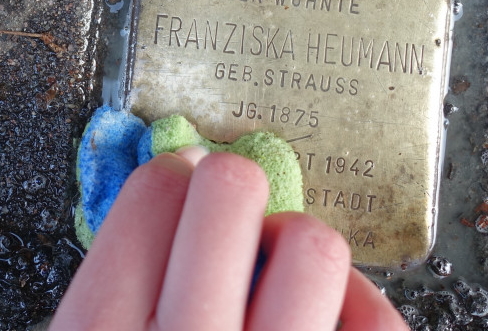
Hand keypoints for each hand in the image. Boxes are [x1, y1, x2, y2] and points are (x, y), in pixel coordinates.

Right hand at [51, 152, 407, 330]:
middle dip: (229, 184)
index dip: (169, 171)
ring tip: (277, 270)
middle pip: (230, 189)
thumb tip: (164, 184)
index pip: (152, 191)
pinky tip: (322, 319)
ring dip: (294, 245)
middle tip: (228, 202)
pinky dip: (354, 308)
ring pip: (313, 243)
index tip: (180, 175)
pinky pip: (375, 319)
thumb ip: (111, 277)